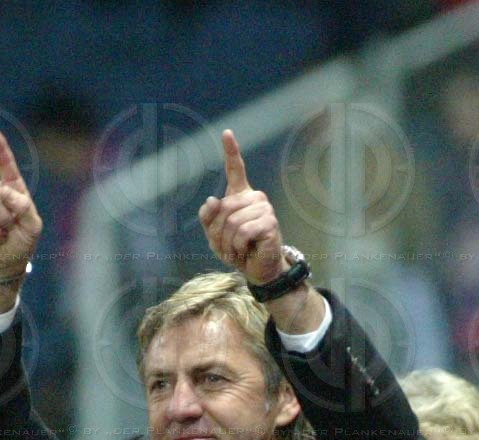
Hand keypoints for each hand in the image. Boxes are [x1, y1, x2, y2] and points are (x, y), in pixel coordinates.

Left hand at [199, 130, 285, 284]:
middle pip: (224, 208)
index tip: (226, 133)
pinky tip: (245, 250)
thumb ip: (208, 218)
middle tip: (226, 246)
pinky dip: (238, 246)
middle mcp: (254, 197)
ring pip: (233, 221)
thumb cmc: (237, 249)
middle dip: (218, 232)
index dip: (231, 151)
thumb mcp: (215, 235)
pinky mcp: (270, 222)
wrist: (256, 267)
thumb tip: (212, 200)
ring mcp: (264, 208)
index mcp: (240, 196)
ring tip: (236, 250)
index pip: (236, 169)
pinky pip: (243, 232)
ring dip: (228, 242)